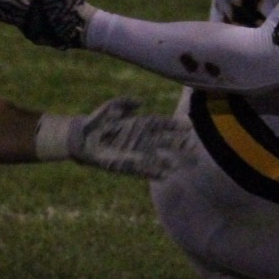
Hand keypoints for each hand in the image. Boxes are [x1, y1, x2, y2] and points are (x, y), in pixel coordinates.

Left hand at [0, 0, 96, 48]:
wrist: (85, 28)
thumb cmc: (73, 4)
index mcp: (28, 9)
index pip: (4, 5)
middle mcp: (26, 24)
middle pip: (2, 16)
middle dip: (4, 5)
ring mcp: (31, 33)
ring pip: (15, 22)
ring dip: (17, 12)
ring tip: (30, 4)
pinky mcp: (38, 40)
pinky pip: (26, 28)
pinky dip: (28, 20)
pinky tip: (41, 14)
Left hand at [62, 98, 196, 178]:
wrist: (84, 139)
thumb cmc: (98, 120)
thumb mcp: (111, 107)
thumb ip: (125, 103)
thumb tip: (141, 102)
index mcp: (139, 123)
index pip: (161, 124)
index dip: (174, 125)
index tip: (189, 126)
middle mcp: (141, 138)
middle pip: (164, 142)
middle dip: (178, 145)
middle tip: (194, 148)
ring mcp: (135, 152)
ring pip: (156, 157)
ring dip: (168, 162)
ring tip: (180, 166)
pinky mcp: (127, 164)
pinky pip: (143, 169)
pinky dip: (153, 172)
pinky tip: (165, 176)